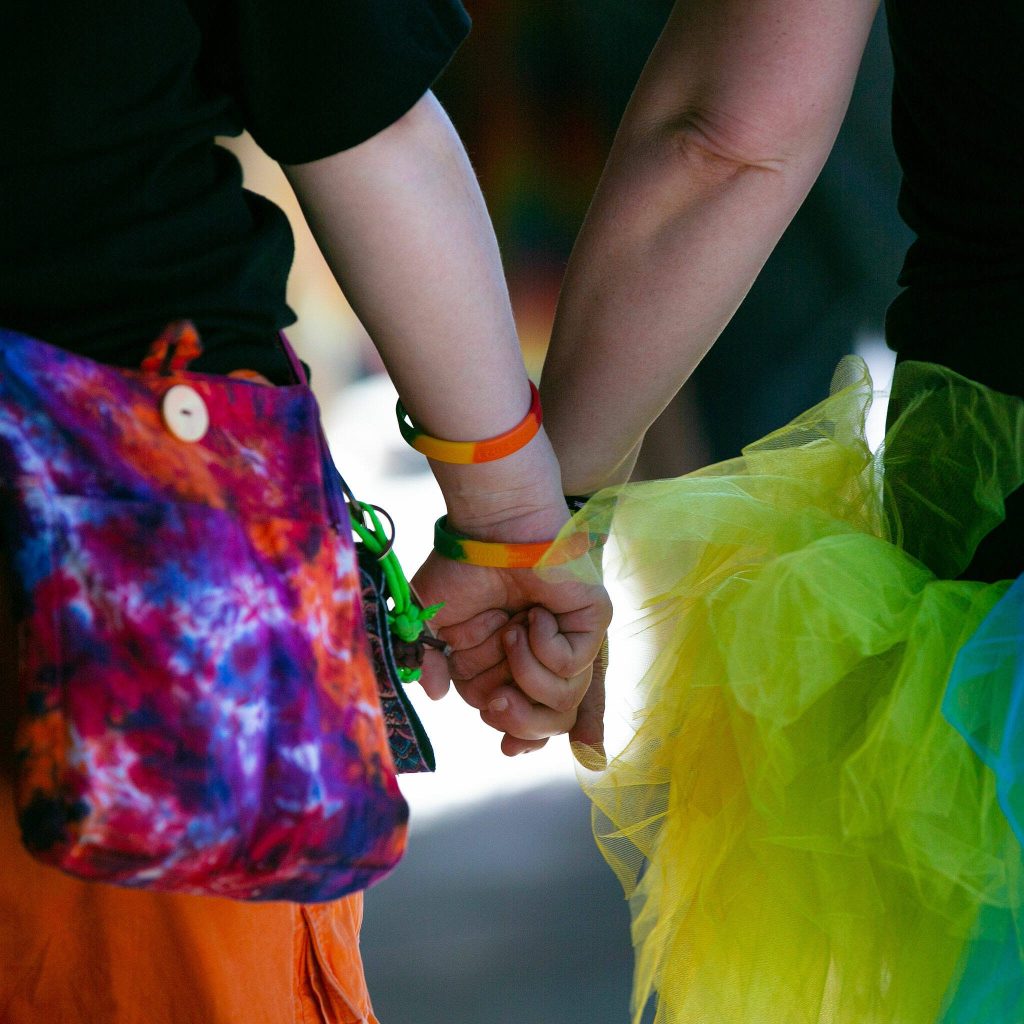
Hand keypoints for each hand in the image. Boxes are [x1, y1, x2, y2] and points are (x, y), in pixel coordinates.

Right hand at [412, 548, 610, 756]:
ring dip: (524, 673)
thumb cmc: (463, 564)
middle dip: (517, 718)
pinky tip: (534, 615)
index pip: (526, 720)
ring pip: (562, 703)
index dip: (517, 737)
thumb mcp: (433, 620)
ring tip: (511, 633)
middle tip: (497, 699)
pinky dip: (542, 646)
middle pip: (549, 723)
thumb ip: (431, 661)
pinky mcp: (593, 622)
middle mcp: (544, 656)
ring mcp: (572, 640)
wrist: (491, 525)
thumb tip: (437, 696)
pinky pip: (572, 665)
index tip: (506, 748)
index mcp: (509, 662)